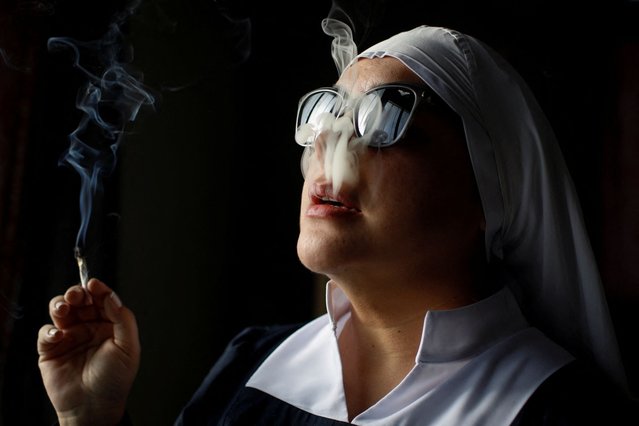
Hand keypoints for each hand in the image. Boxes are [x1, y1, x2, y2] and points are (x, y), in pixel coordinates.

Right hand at [37, 278, 139, 425]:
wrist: (94, 406)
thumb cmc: (114, 379)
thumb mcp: (128, 348)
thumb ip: (123, 320)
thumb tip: (111, 296)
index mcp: (109, 324)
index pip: (103, 300)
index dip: (98, 289)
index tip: (93, 283)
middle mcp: (89, 327)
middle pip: (80, 301)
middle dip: (76, 293)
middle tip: (76, 294)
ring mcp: (69, 336)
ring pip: (61, 311)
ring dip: (59, 304)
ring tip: (63, 307)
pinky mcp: (51, 349)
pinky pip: (46, 332)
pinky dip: (49, 329)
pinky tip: (58, 334)